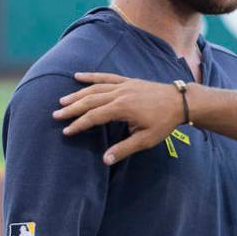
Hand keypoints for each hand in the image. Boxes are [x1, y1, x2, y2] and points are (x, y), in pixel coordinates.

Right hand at [53, 72, 183, 164]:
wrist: (180, 101)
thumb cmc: (164, 122)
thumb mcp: (146, 139)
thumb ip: (124, 149)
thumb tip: (105, 160)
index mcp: (122, 108)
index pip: (94, 117)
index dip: (79, 124)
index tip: (66, 131)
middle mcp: (119, 94)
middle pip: (90, 101)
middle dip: (72, 108)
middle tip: (56, 115)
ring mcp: (123, 85)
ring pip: (94, 88)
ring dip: (77, 94)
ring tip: (62, 100)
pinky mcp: (127, 81)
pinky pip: (105, 77)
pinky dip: (91, 76)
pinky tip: (77, 76)